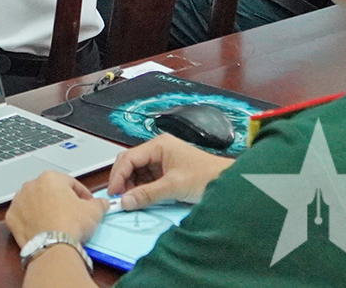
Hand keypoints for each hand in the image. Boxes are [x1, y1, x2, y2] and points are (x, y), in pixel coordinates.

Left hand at [5, 170, 104, 246]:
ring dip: (43, 209)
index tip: (87, 203)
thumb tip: (102, 203)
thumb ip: (99, 203)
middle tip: (71, 214)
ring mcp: (18, 201)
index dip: (81, 194)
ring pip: (34, 202)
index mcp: (50, 178)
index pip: (70, 183)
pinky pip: (23, 216)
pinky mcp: (11, 217)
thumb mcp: (94, 211)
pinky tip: (41, 228)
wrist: (53, 246)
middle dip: (60, 200)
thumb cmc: (72, 224)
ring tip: (55, 222)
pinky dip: (30, 220)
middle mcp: (31, 185)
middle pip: (50, 191)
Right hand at [107, 133, 234, 209]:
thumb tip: (126, 201)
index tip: (114, 193)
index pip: (128, 158)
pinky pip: (148, 179)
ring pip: (138, 173)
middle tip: (121, 199)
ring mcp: (163, 161)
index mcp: (159, 145)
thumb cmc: (208, 176)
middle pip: (130, 164)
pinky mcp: (167, 172)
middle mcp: (159, 150)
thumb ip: (148, 194)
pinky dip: (143, 189)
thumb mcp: (174, 186)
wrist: (231, 183)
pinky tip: (143, 199)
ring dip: (133, 187)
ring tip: (133, 201)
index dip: (118, 176)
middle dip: (124, 181)